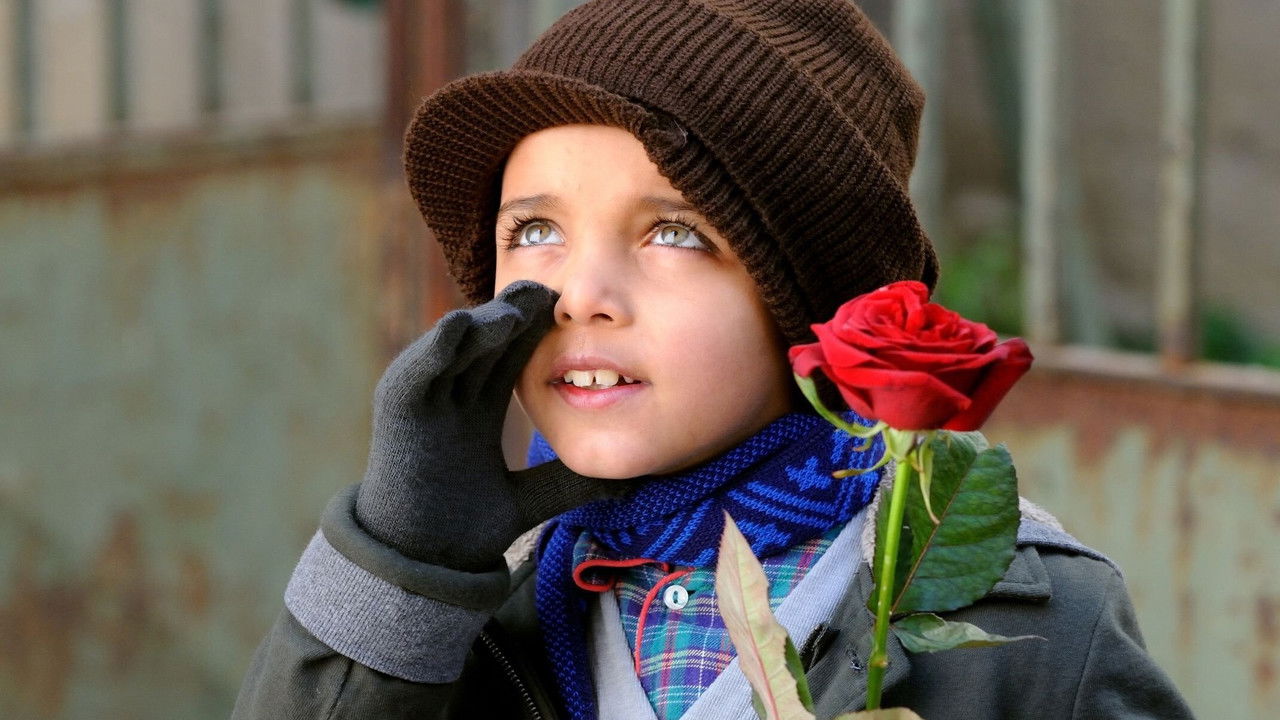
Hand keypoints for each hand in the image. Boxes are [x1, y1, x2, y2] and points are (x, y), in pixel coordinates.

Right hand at [354, 280, 639, 571]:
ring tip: (513, 308)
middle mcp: (450, 397)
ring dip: (481, 325)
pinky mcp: (396, 412)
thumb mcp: (530, 499)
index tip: (568, 309)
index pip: (510, 357)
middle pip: (484, 343)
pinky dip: (434, 347)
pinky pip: (416, 371)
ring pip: (454, 349)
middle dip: (512, 315)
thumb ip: (568, 484)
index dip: (536, 332)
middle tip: (546, 289)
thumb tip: (625, 483)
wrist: (422, 567)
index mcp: (478, 409)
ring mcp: (423, 401)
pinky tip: (457, 325)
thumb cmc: (464, 532)